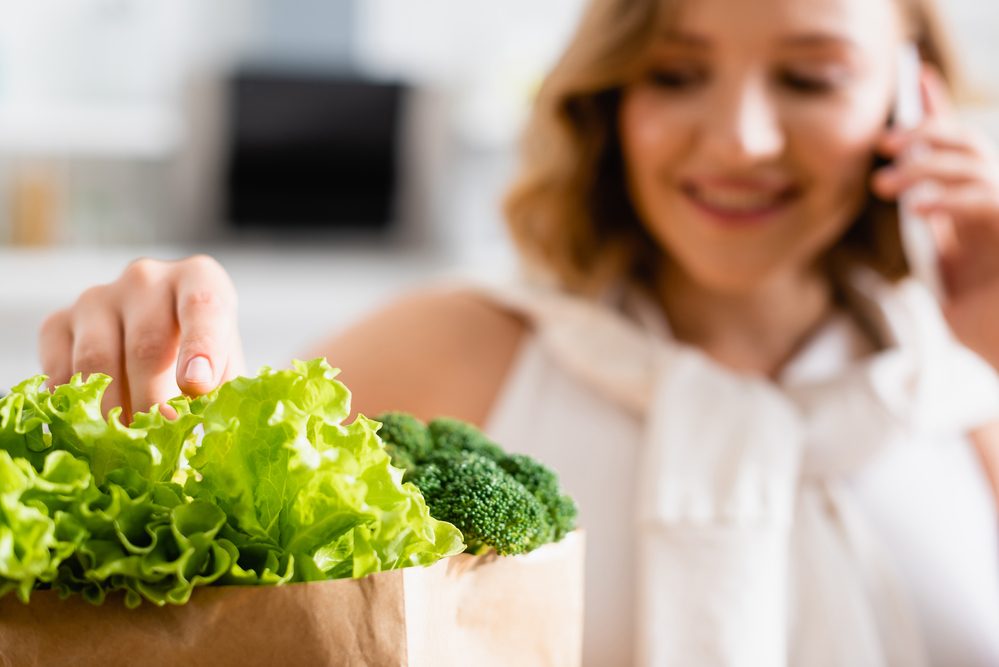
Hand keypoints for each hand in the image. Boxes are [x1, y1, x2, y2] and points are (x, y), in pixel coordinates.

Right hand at [38, 255, 244, 419]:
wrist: (157, 340)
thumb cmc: (203, 356)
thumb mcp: (225, 365)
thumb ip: (224, 390)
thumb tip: (214, 427)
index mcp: (199, 278)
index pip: (202, 306)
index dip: (201, 347)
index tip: (196, 386)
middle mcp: (146, 278)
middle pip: (146, 344)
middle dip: (153, 402)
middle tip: (159, 439)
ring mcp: (97, 297)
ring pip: (97, 359)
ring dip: (112, 410)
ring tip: (127, 441)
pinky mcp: (58, 322)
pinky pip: (59, 369)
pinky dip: (74, 405)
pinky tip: (91, 426)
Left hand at [872, 67, 998, 369]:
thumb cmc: (985, 327)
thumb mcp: (951, 275)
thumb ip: (938, 236)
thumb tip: (908, 200)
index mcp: (980, 211)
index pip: (962, 148)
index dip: (940, 111)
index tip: (915, 78)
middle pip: (970, 144)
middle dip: (927, 132)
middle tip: (885, 144)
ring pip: (976, 163)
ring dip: (927, 166)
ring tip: (885, 185)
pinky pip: (987, 199)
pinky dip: (950, 198)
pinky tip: (918, 208)